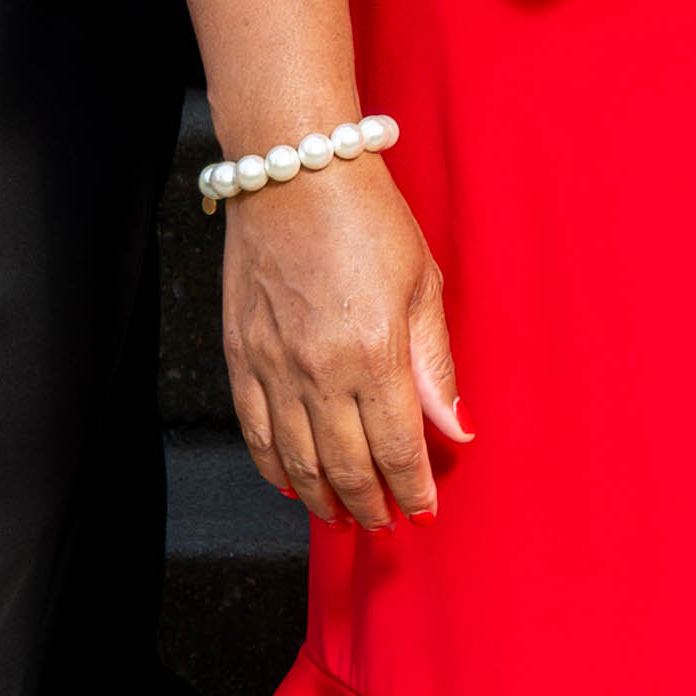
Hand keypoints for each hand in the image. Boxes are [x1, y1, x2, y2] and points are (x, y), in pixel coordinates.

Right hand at [219, 157, 464, 527]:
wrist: (293, 171)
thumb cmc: (368, 217)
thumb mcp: (421, 284)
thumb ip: (434, 364)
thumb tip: (454, 429)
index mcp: (374, 353)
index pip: (397, 447)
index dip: (412, 489)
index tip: (423, 512)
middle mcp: (320, 370)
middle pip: (346, 465)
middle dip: (369, 504)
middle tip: (385, 524)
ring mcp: (273, 367)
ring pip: (297, 460)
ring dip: (323, 498)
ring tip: (344, 518)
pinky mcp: (241, 356)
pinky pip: (255, 432)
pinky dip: (273, 467)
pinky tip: (292, 484)